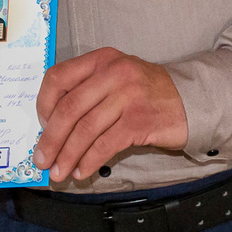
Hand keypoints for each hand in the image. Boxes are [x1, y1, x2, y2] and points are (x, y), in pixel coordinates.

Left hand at [33, 48, 188, 183]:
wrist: (190, 100)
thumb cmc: (145, 93)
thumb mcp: (115, 78)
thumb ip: (87, 91)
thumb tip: (52, 126)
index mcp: (101, 60)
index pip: (58, 78)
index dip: (44, 104)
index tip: (41, 126)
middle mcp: (113, 73)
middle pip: (70, 108)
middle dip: (51, 138)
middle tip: (42, 159)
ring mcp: (128, 96)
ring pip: (85, 129)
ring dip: (68, 155)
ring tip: (58, 172)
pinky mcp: (140, 121)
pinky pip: (105, 144)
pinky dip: (89, 161)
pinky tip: (81, 171)